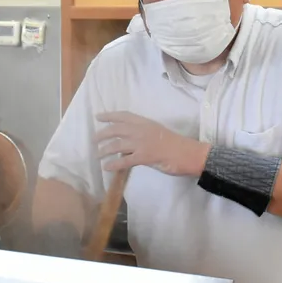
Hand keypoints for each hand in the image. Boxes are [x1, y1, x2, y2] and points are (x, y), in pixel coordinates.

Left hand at [95, 112, 210, 176]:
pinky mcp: (144, 157)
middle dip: (102, 134)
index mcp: (145, 122)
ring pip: (117, 145)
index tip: (98, 116)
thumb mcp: (157, 132)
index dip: (109, 115)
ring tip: (97, 155)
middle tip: (93, 139)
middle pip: (116, 130)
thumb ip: (143, 134)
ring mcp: (142, 143)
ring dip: (104, 150)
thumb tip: (129, 141)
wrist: (188, 152)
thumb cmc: (175, 143)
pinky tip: (106, 167)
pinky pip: (124, 161)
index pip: (123, 116)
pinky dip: (113, 164)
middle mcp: (141, 130)